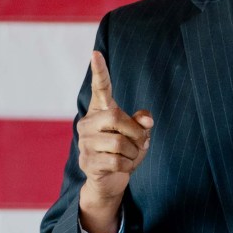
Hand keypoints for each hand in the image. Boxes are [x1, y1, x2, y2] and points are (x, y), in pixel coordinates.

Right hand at [77, 51, 153, 232]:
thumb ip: (142, 122)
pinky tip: (124, 166)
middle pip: (117, 118)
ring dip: (134, 152)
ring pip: (119, 143)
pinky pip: (116, 162)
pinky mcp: (87, 162)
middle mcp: (87, 123)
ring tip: (131, 155)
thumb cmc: (124, 149)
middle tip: (142, 141)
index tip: (95, 53)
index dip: (99, 71)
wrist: (109, 179)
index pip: (100, 88)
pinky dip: (128, 166)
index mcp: (100, 110)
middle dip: (136, 132)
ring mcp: (84, 143)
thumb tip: (147, 119)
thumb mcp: (138, 133)